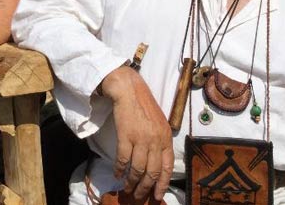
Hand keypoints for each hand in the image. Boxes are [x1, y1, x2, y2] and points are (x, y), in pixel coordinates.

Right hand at [101, 67, 173, 200]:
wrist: (129, 90)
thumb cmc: (144, 105)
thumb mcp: (160, 123)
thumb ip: (161, 141)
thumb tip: (157, 163)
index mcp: (166, 138)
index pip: (167, 167)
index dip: (162, 184)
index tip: (157, 196)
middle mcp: (156, 140)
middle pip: (152, 172)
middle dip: (145, 188)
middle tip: (139, 196)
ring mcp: (141, 138)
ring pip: (137, 169)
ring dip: (131, 182)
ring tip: (127, 188)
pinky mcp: (126, 135)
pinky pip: (123, 159)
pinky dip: (120, 169)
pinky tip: (117, 174)